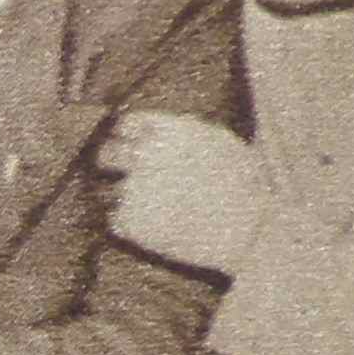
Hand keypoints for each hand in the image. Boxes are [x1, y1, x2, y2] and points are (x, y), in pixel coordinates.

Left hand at [98, 112, 270, 275]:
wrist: (247, 228)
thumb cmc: (244, 186)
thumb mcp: (220, 143)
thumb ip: (183, 134)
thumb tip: (159, 133)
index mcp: (168, 132)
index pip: (126, 125)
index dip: (127, 138)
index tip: (131, 148)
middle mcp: (144, 155)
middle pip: (106, 155)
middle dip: (113, 165)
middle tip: (130, 180)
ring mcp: (133, 188)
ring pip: (113, 191)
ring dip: (130, 201)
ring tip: (162, 212)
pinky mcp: (128, 220)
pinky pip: (116, 220)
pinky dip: (131, 226)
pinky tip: (159, 229)